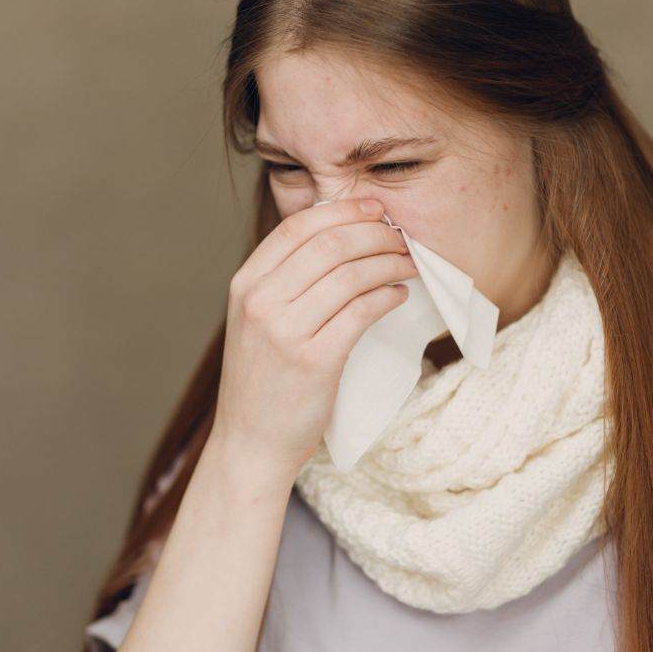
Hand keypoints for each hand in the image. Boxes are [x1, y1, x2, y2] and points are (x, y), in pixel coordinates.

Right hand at [211, 198, 418, 480]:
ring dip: (388, 263)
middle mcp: (260, 301)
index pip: (297, 227)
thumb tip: (341, 238)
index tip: (375, 209)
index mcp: (245, 284)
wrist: (251, 443)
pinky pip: (361, 311)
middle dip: (374, 233)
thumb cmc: (262, 382)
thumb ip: (285, 281)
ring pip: (350, 274)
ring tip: (407, 264)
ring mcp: (285, 331)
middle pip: (329, 244)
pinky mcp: (314, 360)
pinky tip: (398, 295)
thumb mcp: (256, 321)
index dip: (342, 210)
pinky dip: (387, 296)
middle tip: (400, 237)